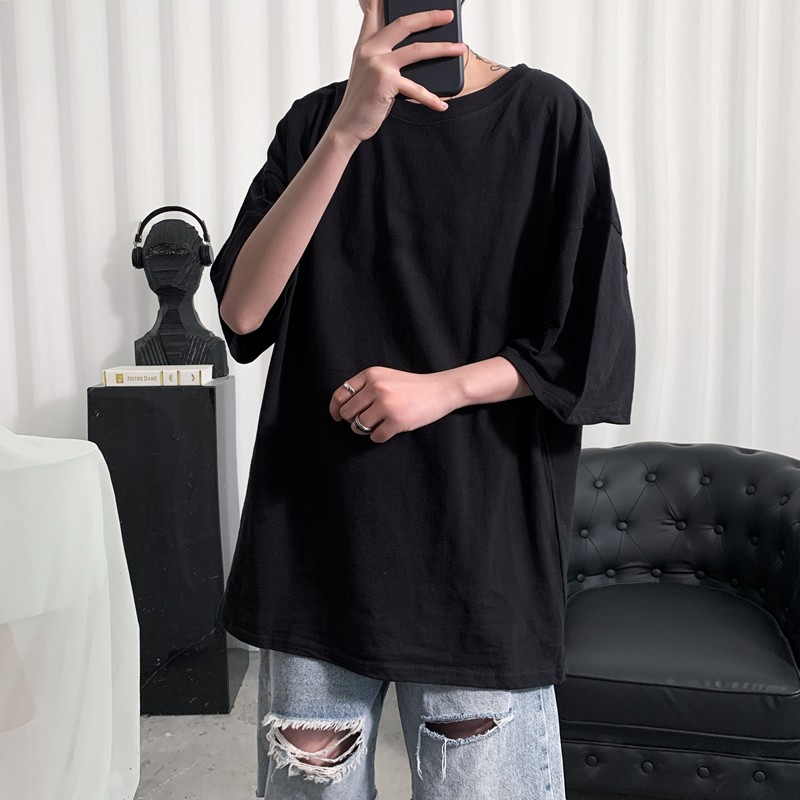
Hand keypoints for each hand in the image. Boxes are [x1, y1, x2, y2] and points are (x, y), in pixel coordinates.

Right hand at [329, 1, 466, 143]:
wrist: (348, 124)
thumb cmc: (362, 100)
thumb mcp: (366, 70)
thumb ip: (381, 53)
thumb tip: (409, 48)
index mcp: (365, 44)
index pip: (373, 11)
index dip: (382, 0)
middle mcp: (370, 49)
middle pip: (404, 23)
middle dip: (429, 17)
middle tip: (448, 15)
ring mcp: (378, 64)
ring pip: (417, 49)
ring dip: (443, 48)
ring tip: (460, 49)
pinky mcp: (386, 82)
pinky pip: (415, 88)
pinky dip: (431, 98)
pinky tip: (441, 104)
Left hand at [329, 366, 460, 443]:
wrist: (440, 390)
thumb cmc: (410, 386)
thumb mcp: (385, 377)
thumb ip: (364, 387)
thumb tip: (339, 409)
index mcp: (371, 374)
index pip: (340, 395)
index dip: (335, 409)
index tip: (337, 416)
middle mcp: (377, 388)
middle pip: (347, 413)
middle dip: (353, 420)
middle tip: (365, 420)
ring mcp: (387, 405)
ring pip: (359, 426)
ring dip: (365, 430)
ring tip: (378, 425)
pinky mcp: (397, 422)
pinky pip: (375, 437)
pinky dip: (379, 436)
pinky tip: (389, 429)